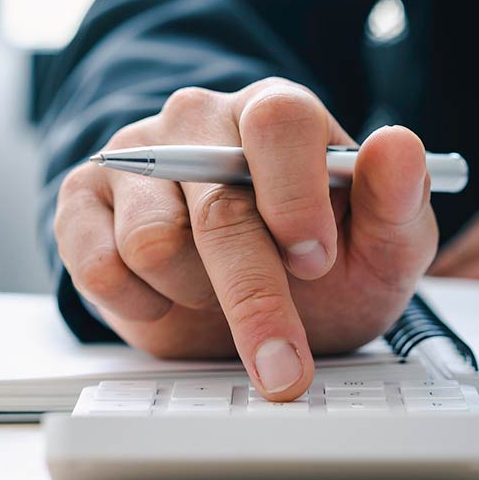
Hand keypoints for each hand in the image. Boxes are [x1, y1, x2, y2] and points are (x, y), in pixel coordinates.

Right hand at [53, 79, 437, 400]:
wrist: (242, 296)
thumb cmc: (316, 264)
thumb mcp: (379, 248)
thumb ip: (396, 203)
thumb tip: (397, 148)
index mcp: (273, 111)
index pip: (278, 121)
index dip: (295, 196)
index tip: (316, 263)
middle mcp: (196, 121)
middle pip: (216, 207)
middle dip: (255, 299)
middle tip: (284, 368)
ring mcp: (132, 157)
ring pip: (151, 242)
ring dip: (195, 294)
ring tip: (217, 294)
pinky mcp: (81, 201)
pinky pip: (99, 265)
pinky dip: (140, 304)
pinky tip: (166, 296)